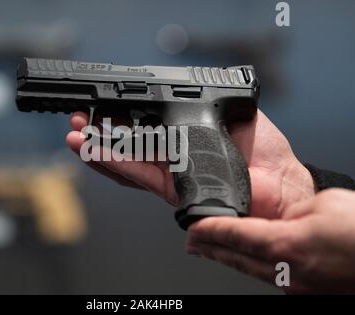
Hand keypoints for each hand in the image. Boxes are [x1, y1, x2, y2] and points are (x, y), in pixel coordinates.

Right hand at [66, 109, 315, 218]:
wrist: (279, 187)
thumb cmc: (265, 154)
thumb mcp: (231, 111)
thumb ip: (207, 103)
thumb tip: (189, 89)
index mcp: (186, 138)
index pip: (146, 127)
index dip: (122, 117)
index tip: (105, 104)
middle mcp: (173, 156)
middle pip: (128, 144)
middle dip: (101, 131)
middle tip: (81, 119)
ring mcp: (169, 173)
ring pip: (125, 160)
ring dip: (97, 146)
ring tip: (75, 133)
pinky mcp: (170, 188)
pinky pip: (135, 173)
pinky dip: (111, 161)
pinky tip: (92, 149)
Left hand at [187, 189, 354, 293]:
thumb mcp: (324, 205)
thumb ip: (293, 212)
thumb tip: (281, 219)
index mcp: (286, 244)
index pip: (235, 235)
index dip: (210, 230)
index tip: (192, 227)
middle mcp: (287, 270)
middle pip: (236, 258)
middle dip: (210, 249)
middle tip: (190, 243)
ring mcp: (298, 285)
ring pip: (250, 270)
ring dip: (227, 258)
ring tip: (210, 251)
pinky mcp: (309, 290)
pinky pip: (269, 276)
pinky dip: (250, 266)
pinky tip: (246, 262)